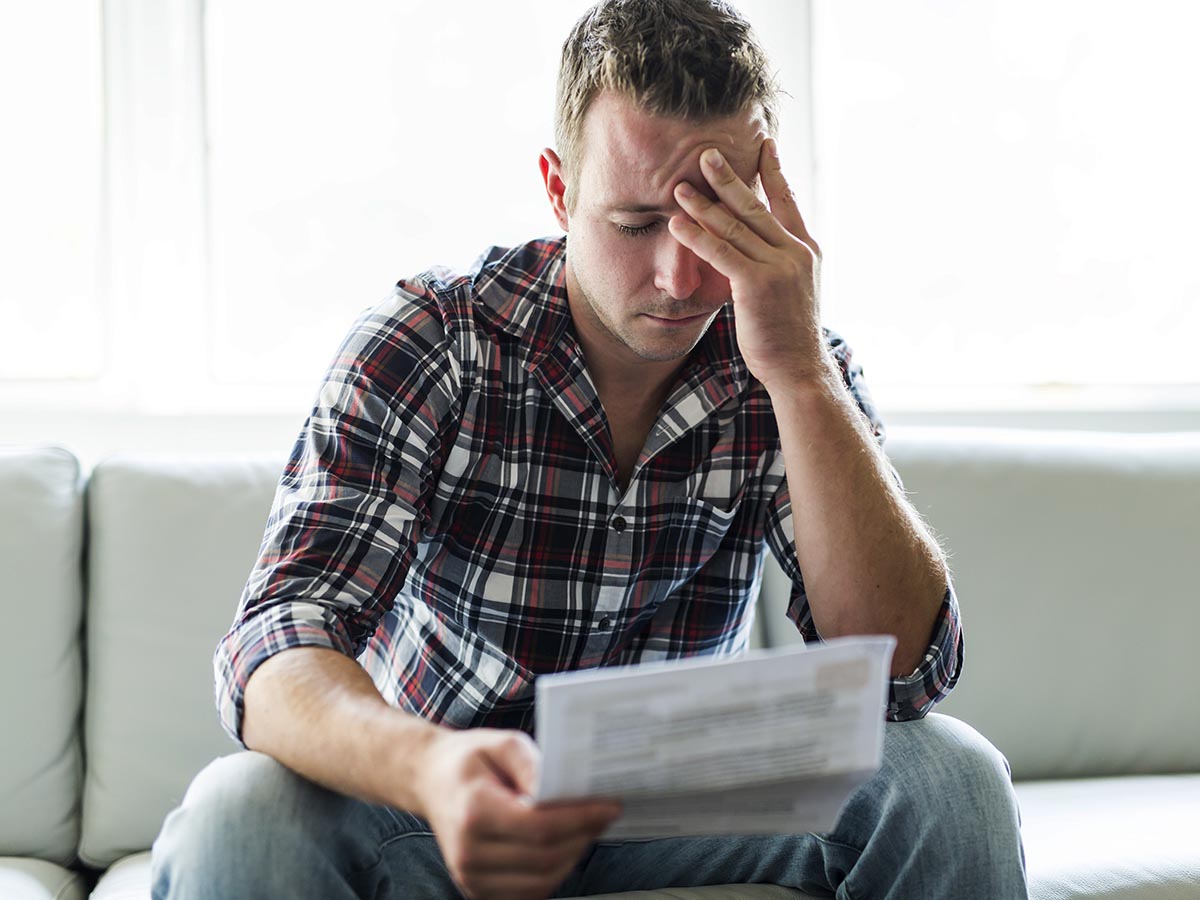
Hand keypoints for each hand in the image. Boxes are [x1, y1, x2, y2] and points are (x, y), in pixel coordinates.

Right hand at [415, 727, 621, 899]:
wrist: (431, 781)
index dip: (580, 819)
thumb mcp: (501, 743)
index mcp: (474, 811)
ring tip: (587, 829)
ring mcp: (471, 876)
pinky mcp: (477, 890)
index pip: (539, 826)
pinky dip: (554, 873)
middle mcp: (469, 852)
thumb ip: (532, 764)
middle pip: (545, 857)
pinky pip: (529, 892)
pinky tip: (563, 846)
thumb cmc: (469, 760)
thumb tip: (561, 789)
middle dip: (584, 836)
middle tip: (605, 814)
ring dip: (573, 856)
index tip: (610, 805)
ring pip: (542, 882)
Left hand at [668, 139, 827, 390]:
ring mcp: (777, 266)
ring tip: (680, 185)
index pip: (787, 201)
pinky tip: (676, 223)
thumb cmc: (787, 333)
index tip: (764, 144)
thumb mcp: (791, 290)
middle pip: (755, 205)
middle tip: (706, 153)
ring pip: (734, 226)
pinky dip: (696, 235)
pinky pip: (720, 253)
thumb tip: (751, 247)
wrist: (798, 366)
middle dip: (728, 178)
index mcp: (804, 250)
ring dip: (703, 204)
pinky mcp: (756, 284)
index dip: (773, 171)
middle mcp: (794, 252)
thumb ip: (775, 263)